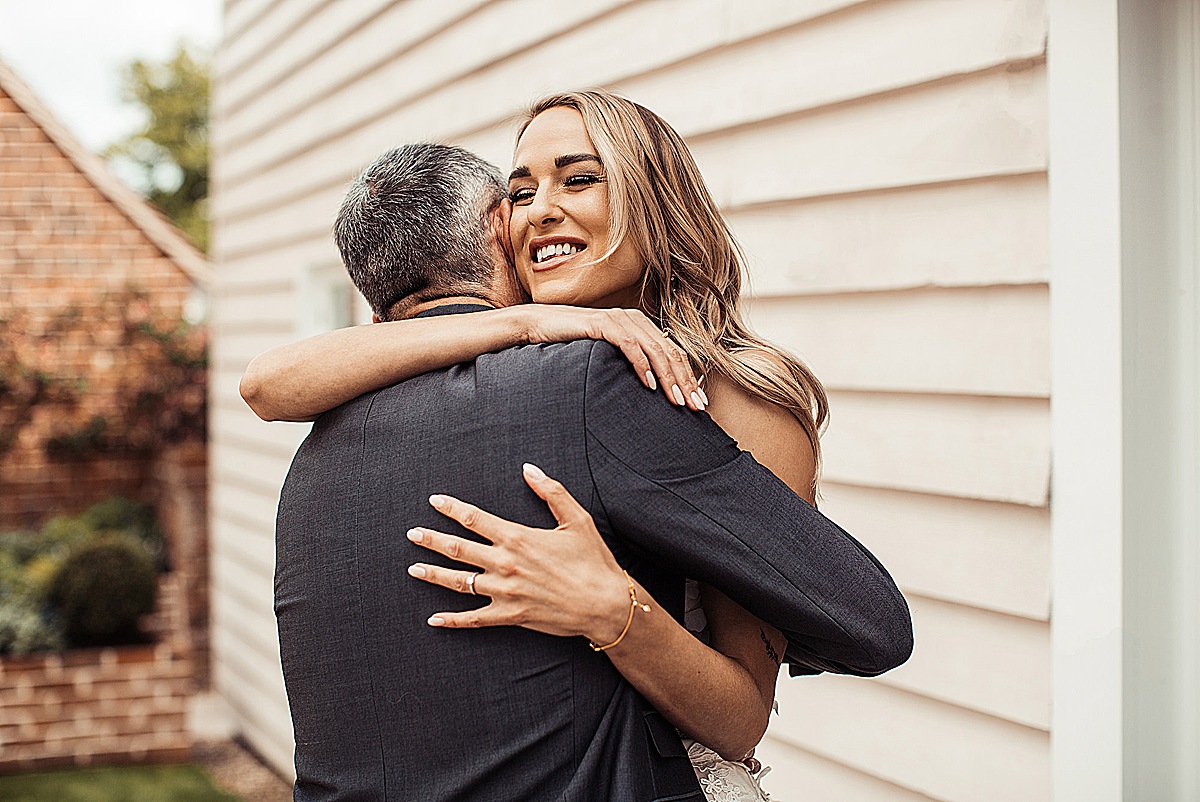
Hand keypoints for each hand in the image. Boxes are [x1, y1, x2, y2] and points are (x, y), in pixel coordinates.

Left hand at [406, 463, 631, 643]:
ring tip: (413, 569)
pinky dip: (452, 620)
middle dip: (432, 539)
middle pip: (458, 549)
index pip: (474, 519)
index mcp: (517, 537)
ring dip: (433, 574)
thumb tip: (529, 469)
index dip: (451, 509)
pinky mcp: (509, 616)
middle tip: (412, 534)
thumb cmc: (593, 560)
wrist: (604, 604)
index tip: (434, 502)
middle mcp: (505, 564)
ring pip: (459, 582)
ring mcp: (504, 592)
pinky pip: (473, 619)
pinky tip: (434, 619)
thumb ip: (550, 491)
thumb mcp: (576, 519)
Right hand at [520, 305, 706, 410]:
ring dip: (669, 377)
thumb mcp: (609, 357)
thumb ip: (631, 364)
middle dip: (686, 382)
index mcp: (642, 327)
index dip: (689, 378)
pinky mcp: (604, 324)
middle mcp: (636, 320)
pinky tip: (650, 385)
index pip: (674, 354)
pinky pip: (630, 345)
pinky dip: (642, 365)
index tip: (699, 404)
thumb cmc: (574, 345)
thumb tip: (653, 390)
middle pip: (671, 353)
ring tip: (677, 400)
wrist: (540, 325)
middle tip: (695, 407)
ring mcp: (621, 320)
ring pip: (656, 350)